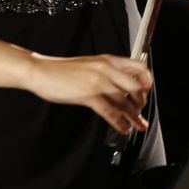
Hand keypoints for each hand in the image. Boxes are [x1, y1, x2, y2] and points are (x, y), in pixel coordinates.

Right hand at [25, 52, 152, 134]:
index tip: (146, 93)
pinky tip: (123, 128)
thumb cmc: (63, 70)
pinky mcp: (88, 95)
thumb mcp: (91, 64)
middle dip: (141, 103)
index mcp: (109, 60)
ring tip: (138, 125)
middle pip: (135, 88)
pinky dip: (119, 122)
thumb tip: (122, 85)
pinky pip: (110, 112)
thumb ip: (107, 71)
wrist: (41, 71)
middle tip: (140, 112)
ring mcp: (98, 82)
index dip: (147, 82)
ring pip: (124, 102)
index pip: (139, 68)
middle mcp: (107, 69)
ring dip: (134, 116)